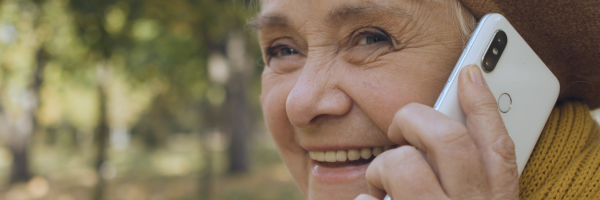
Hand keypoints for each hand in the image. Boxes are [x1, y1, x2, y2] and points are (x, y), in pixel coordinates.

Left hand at [355, 65, 518, 199]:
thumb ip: (470, 174)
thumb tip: (442, 129)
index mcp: (495, 199)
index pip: (498, 144)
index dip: (483, 103)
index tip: (468, 73)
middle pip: (447, 139)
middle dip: (413, 120)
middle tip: (397, 129)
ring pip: (403, 165)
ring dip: (382, 166)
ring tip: (381, 183)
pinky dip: (367, 199)